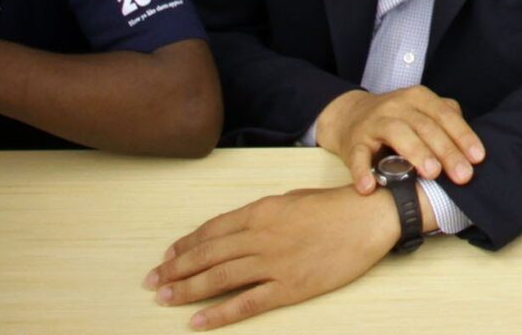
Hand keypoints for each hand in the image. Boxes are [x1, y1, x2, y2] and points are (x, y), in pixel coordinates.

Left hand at [147, 184, 402, 328]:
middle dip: (176, 270)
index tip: (167, 258)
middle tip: (153, 282)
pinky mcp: (289, 286)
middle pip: (208, 255)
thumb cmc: (333, 206)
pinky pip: (246, 303)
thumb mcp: (290, 200)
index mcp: (260, 212)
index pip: (211, 231)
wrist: (368, 217)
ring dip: (188, 290)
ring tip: (165, 299)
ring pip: (219, 278)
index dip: (185, 246)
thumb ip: (260, 216)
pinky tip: (198, 322)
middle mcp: (260, 236)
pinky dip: (218, 314)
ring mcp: (273, 263)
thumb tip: (233, 231)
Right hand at [314, 85, 484, 190]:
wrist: (350, 115)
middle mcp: (397, 105)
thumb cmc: (397, 118)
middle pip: (426, 126)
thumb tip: (472, 147)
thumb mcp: (422, 111)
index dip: (463, 136)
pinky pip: (358, 155)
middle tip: (462, 175)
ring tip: (431, 174)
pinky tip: (370, 188)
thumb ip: (446, 120)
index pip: (445, 115)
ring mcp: (374, 122)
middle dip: (447, 151)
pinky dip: (362, 171)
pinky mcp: (354, 141)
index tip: (478, 158)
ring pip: (397, 133)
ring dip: (416, 153)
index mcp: (418, 98)